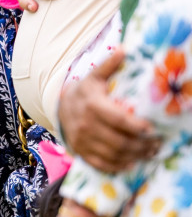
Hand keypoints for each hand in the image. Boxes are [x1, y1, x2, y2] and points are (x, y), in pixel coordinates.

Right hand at [57, 50, 159, 170]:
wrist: (60, 106)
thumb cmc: (84, 91)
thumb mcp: (94, 76)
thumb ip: (109, 65)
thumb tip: (124, 50)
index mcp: (92, 106)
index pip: (119, 120)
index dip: (137, 127)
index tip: (152, 129)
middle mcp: (86, 126)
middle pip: (119, 141)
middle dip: (141, 146)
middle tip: (156, 145)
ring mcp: (82, 140)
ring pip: (112, 154)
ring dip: (133, 156)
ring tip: (149, 153)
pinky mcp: (81, 151)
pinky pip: (100, 163)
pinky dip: (117, 166)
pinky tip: (131, 164)